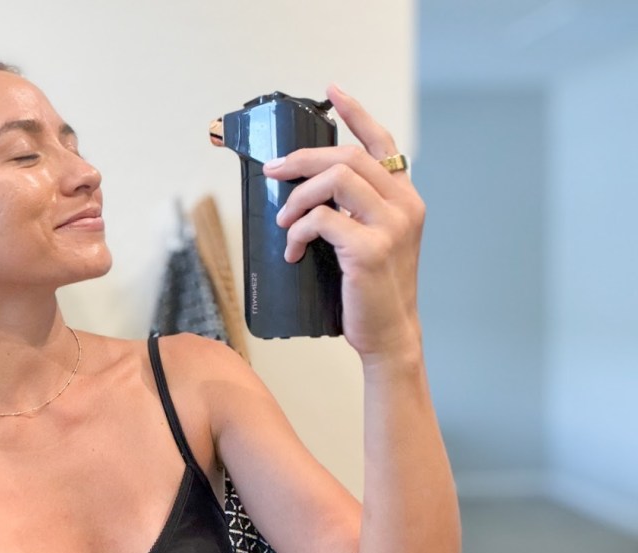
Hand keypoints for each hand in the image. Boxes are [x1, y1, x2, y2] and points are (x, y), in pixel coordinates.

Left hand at [264, 85, 424, 358]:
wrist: (388, 334)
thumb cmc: (370, 288)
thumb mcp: (371, 240)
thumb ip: (353, 210)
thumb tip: (303, 188)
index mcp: (405, 198)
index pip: (383, 143)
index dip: (357, 113)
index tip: (332, 91)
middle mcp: (404, 206)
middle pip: (347, 157)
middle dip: (302, 159)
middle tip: (273, 171)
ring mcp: (391, 227)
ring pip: (335, 181)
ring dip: (297, 197)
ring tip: (284, 221)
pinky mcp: (371, 250)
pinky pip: (321, 220)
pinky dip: (298, 231)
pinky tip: (293, 250)